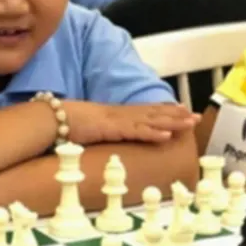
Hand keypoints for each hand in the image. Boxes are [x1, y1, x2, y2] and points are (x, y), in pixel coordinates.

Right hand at [64, 101, 200, 145]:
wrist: (50, 117)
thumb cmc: (64, 123)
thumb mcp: (87, 127)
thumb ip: (99, 130)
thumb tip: (103, 135)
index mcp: (113, 114)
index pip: (143, 110)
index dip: (163, 110)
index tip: (180, 109)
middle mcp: (118, 113)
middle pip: (151, 113)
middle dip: (175, 115)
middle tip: (195, 116)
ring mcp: (115, 119)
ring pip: (149, 120)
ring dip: (171, 122)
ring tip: (190, 123)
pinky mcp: (110, 128)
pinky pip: (135, 131)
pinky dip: (152, 132)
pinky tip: (166, 134)